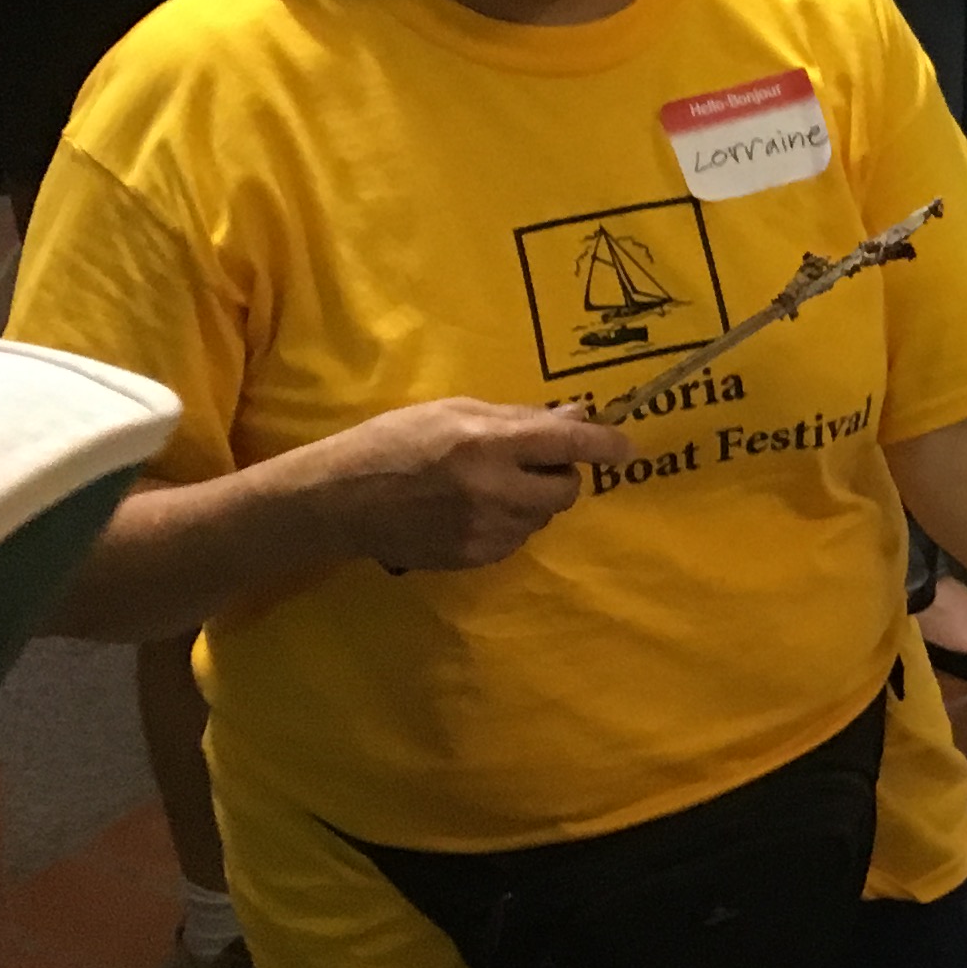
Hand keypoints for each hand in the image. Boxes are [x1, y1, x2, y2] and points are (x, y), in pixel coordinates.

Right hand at [316, 398, 634, 573]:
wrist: (341, 499)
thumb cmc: (395, 440)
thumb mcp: (455, 410)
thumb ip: (518, 417)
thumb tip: (576, 418)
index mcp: (488, 443)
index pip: (568, 446)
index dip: (605, 445)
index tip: (625, 448)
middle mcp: (494, 490)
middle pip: (566, 490)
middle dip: (560, 475)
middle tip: (532, 462)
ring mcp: (485, 530)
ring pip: (542, 517)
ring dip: (532, 500)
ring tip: (490, 485)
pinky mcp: (474, 558)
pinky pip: (516, 539)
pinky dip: (509, 522)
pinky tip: (473, 509)